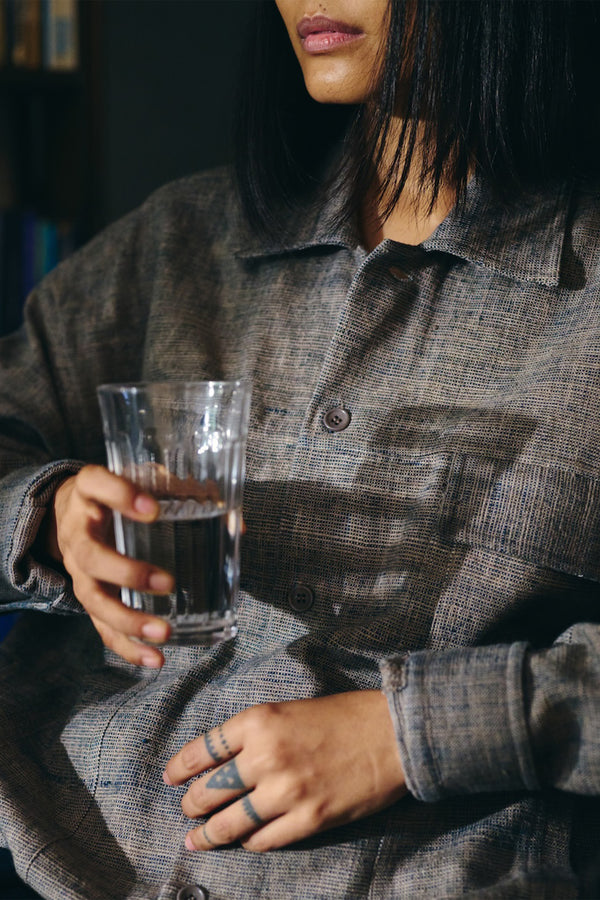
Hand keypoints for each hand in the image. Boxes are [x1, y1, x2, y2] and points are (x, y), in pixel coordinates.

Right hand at [46, 464, 173, 666]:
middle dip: (127, 573)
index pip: (93, 484)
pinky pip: (101, 626)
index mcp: (88, 491)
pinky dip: (127, 647)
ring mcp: (78, 569)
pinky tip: (155, 659)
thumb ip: (184, 492)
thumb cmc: (121, 492)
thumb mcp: (144, 479)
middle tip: (167, 583)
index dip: (119, 495)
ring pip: (93, 599)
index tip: (152, 508)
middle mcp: (76, 532)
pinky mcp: (88, 597)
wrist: (73, 511)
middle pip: (90, 556)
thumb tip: (236, 523)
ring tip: (163, 632)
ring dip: (128, 620)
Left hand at [163, 690, 406, 851]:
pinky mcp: (308, 819)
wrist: (391, 733)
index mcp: (258, 721)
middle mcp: (265, 756)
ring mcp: (285, 792)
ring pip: (230, 822)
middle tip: (187, 810)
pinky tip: (245, 842)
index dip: (180, 767)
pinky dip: (249, 843)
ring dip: (209, 834)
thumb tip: (222, 759)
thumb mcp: (289, 710)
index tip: (170, 777)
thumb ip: (255, 734)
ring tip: (196, 840)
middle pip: (210, 789)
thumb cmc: (343, 715)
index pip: (203, 748)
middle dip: (192, 804)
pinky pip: (264, 840)